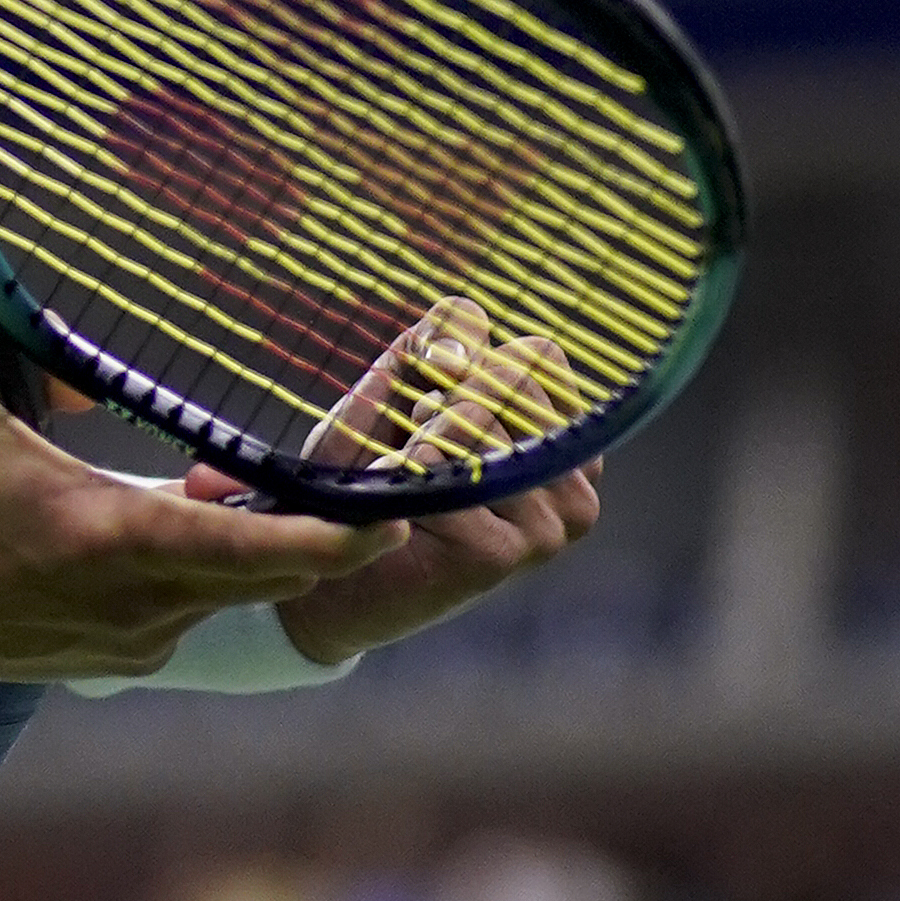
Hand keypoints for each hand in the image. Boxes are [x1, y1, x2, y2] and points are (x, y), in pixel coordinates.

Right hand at [0, 334, 398, 682]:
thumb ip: (28, 349)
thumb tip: (92, 354)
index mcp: (113, 537)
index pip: (250, 545)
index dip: (332, 538)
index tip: (394, 523)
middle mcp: (137, 602)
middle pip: (268, 574)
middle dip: (321, 538)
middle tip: (370, 497)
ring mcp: (133, 641)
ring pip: (232, 593)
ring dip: (254, 551)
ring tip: (248, 495)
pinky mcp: (123, 662)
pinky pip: (192, 613)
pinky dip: (206, 577)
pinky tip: (180, 537)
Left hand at [216, 299, 601, 666]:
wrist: (324, 557)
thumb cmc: (366, 463)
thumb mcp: (400, 384)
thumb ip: (440, 342)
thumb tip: (457, 356)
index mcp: (564, 441)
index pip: (538, 357)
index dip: (468, 361)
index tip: (430, 400)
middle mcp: (575, 486)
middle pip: (509, 383)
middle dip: (437, 400)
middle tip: (414, 452)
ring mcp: (547, 526)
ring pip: (473, 422)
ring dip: (415, 442)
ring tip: (406, 485)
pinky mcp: (502, 555)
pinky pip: (443, 473)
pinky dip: (400, 480)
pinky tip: (397, 516)